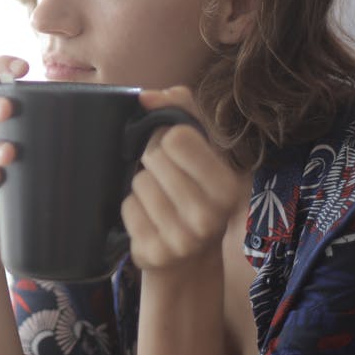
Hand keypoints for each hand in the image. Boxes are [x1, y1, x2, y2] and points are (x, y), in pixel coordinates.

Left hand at [120, 86, 243, 271]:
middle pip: (154, 158)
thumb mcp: (202, 148)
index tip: (175, 152)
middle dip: (154, 162)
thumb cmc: (194, 188)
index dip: (168, 138)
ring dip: (142, 187)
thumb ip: (181, 108)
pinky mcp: (154, 254)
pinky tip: (149, 219)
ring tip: (159, 201)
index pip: (177, 137)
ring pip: (138, 183)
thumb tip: (145, 97)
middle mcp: (209, 218)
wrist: (189, 258)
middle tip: (166, 179)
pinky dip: (132, 209)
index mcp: (228, 187)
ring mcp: (182, 240)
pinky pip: (127, 208)